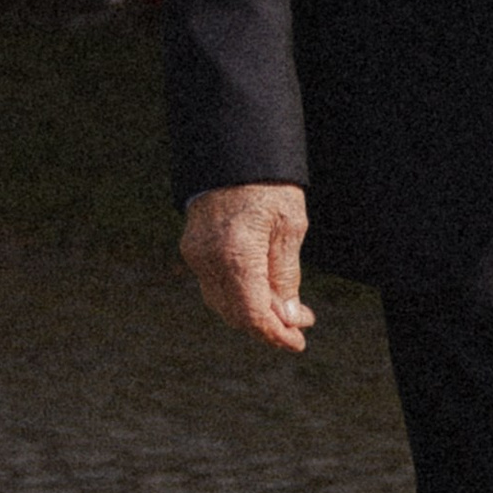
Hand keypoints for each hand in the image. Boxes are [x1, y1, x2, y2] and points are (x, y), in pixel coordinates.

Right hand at [182, 184, 315, 350]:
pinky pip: (214, 286)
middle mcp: (208, 259)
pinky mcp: (192, 249)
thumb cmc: (268, 183)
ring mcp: (195, 255)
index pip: (253, 314)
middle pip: (236, 315)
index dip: (276, 334)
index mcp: (236, 254)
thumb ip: (286, 275)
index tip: (298, 342)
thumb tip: (288, 316)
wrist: (232, 149)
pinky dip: (238, 296)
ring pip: (222, 304)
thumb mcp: (290, 226)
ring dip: (253, 313)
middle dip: (268, 325)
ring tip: (286, 309)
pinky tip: (262, 291)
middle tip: (299, 324)